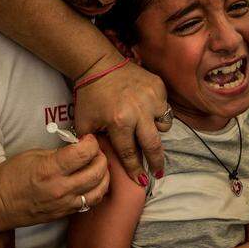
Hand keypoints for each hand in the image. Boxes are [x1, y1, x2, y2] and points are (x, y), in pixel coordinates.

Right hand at [0, 135, 107, 230]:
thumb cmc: (9, 177)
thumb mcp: (31, 155)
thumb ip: (57, 152)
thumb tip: (76, 149)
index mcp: (50, 169)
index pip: (84, 153)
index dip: (91, 143)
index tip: (88, 139)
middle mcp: (60, 188)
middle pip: (97, 172)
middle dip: (101, 157)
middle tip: (95, 151)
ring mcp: (64, 204)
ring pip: (99, 190)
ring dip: (104, 175)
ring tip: (98, 167)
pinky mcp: (64, 214)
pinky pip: (89, 203)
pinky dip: (96, 191)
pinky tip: (92, 183)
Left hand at [73, 57, 169, 184]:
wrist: (99, 65)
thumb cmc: (90, 96)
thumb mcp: (84, 123)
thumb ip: (91, 144)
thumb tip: (101, 162)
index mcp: (119, 122)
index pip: (129, 153)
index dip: (135, 170)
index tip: (141, 182)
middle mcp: (139, 111)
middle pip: (153, 145)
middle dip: (156, 161)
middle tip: (158, 172)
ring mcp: (152, 98)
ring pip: (163, 125)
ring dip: (156, 131)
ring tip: (146, 129)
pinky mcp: (159, 87)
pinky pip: (164, 107)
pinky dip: (157, 112)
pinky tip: (145, 109)